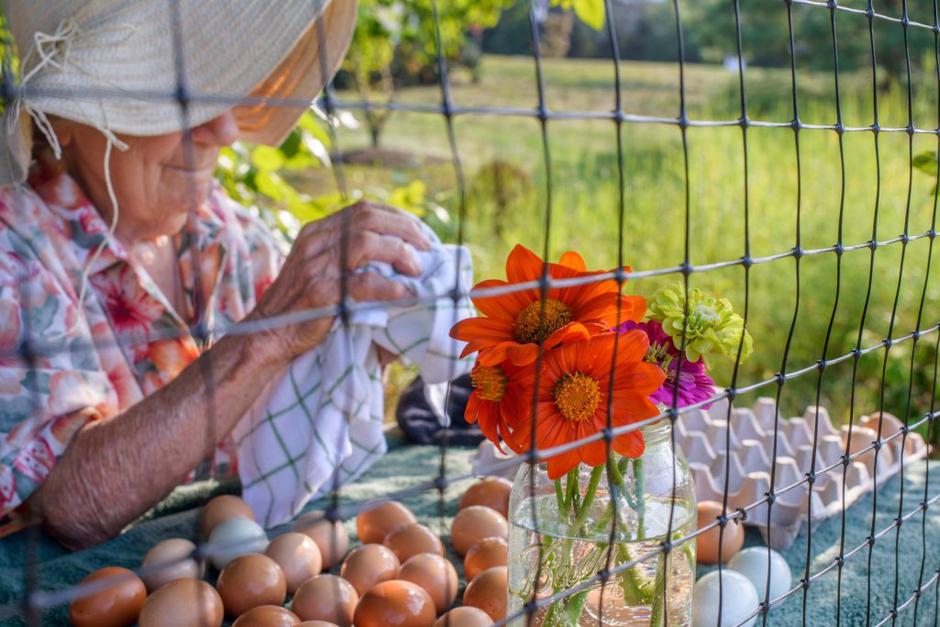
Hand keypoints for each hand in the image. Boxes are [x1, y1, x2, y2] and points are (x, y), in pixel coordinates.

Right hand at [249, 201, 429, 364]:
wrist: (268, 334)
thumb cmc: (300, 305)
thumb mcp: (318, 269)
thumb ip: (346, 255)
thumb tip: (394, 254)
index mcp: (316, 232)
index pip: (364, 210)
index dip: (397, 218)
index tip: (420, 232)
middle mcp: (315, 242)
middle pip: (369, 219)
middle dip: (406, 230)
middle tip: (428, 249)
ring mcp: (316, 266)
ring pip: (367, 242)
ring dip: (401, 253)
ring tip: (418, 270)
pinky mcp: (321, 293)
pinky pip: (364, 283)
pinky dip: (390, 287)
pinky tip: (405, 293)